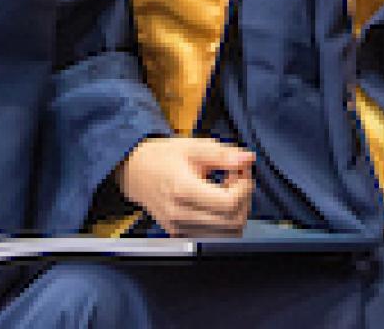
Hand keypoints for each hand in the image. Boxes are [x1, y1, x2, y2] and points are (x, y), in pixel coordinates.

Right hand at [116, 137, 254, 237]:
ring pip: (227, 234)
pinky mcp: (180, 234)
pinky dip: (225, 220)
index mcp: (184, 191)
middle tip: (237, 176)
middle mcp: (181, 216)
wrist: (134, 172)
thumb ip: (223, 155)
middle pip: (233, 222)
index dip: (245, 187)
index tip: (241, 169)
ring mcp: (179, 228)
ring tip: (228, 188)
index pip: (229, 204)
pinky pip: (214, 235)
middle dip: (244, 197)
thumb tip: (248, 158)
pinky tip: (218, 199)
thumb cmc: (163, 156)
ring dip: (237, 210)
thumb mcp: (194, 147)